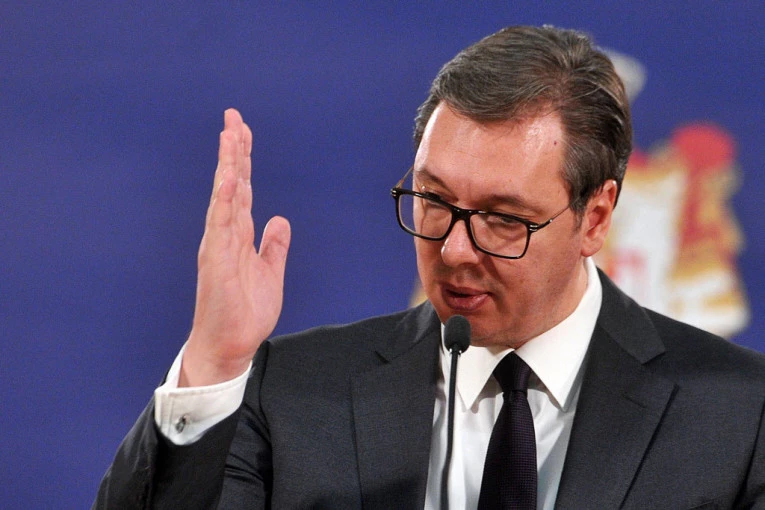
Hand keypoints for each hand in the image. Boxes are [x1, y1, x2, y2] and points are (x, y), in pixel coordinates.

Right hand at [179, 109, 290, 386]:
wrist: (230, 345)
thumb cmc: (244, 312)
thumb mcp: (269, 272)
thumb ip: (274, 246)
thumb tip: (280, 219)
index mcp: (238, 236)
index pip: (243, 190)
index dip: (243, 160)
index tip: (242, 131)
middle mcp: (225, 234)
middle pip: (231, 184)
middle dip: (233, 150)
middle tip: (233, 117)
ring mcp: (218, 245)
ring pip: (224, 197)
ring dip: (228, 165)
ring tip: (230, 134)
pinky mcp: (215, 261)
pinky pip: (220, 225)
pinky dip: (224, 201)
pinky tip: (229, 178)